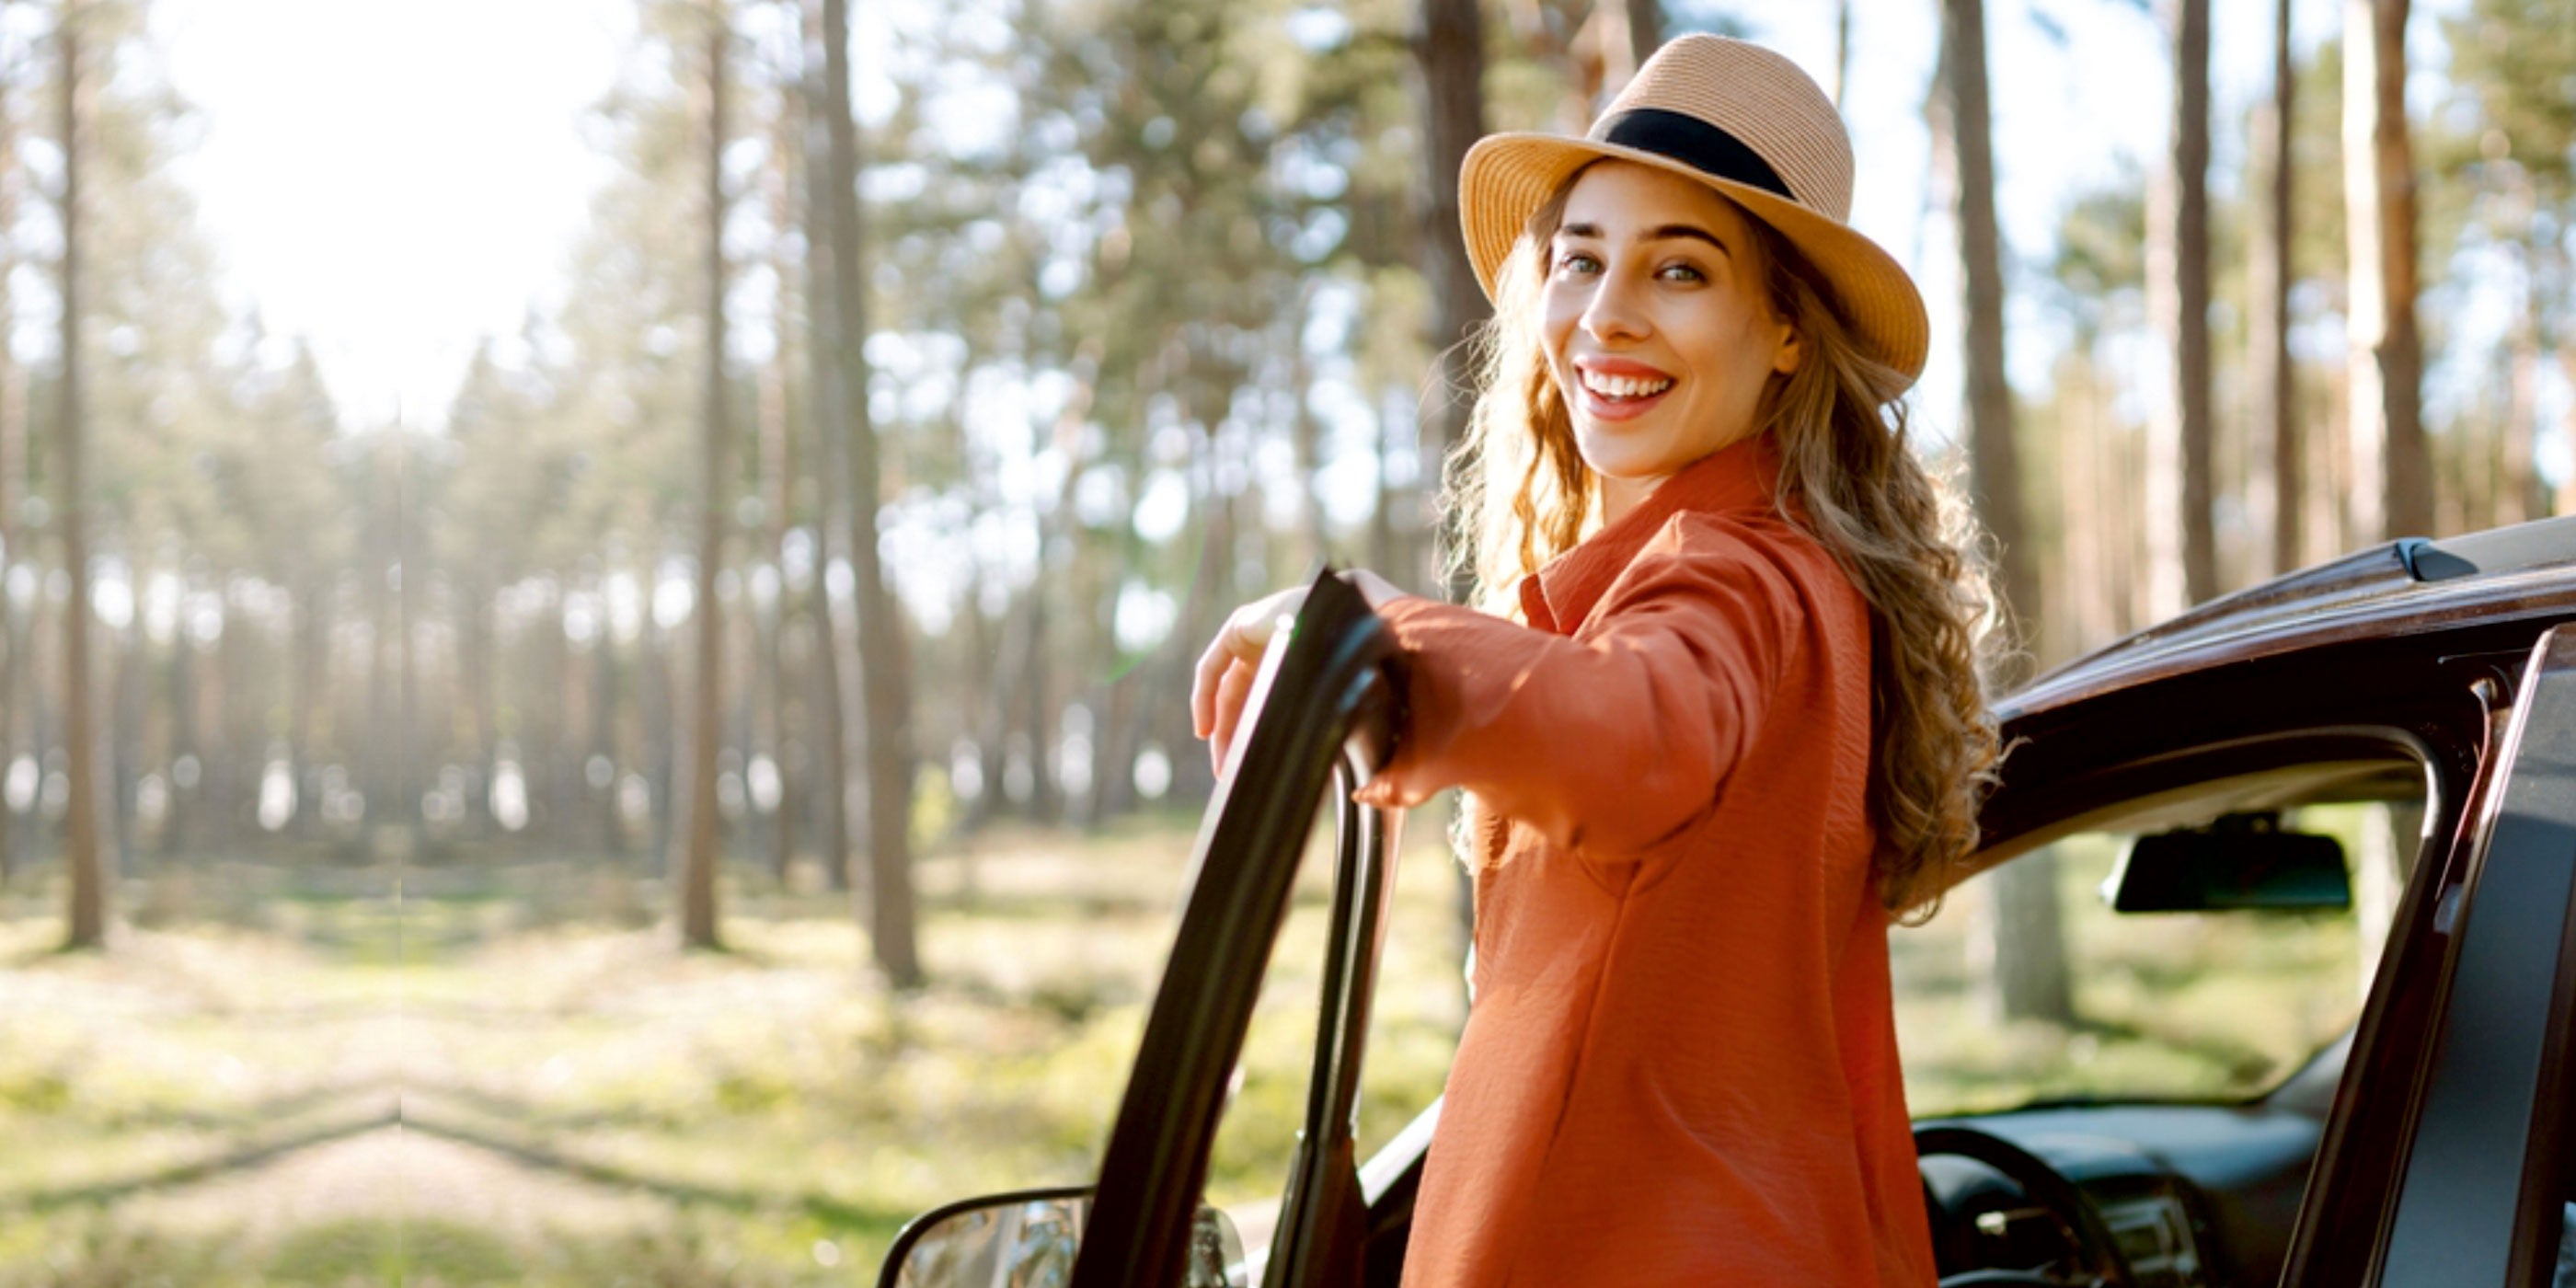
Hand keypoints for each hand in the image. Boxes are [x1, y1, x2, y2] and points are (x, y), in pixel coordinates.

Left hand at [1191, 570, 1409, 773]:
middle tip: (1230, 773)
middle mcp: (1278, 646)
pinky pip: (1213, 666)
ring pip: (1227, 687)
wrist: (1358, 619)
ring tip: (1221, 761)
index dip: (1257, 735)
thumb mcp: (1345, 705)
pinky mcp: (1239, 626)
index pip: (1270, 702)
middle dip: (1236, 737)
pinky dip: (1203, 697)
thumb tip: (1364, 796)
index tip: (1251, 769)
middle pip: (1245, 698)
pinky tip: (1205, 728)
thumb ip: (1343, 737)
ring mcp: (1258, 634)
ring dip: (1219, 724)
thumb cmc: (1364, 660)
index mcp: (1303, 661)